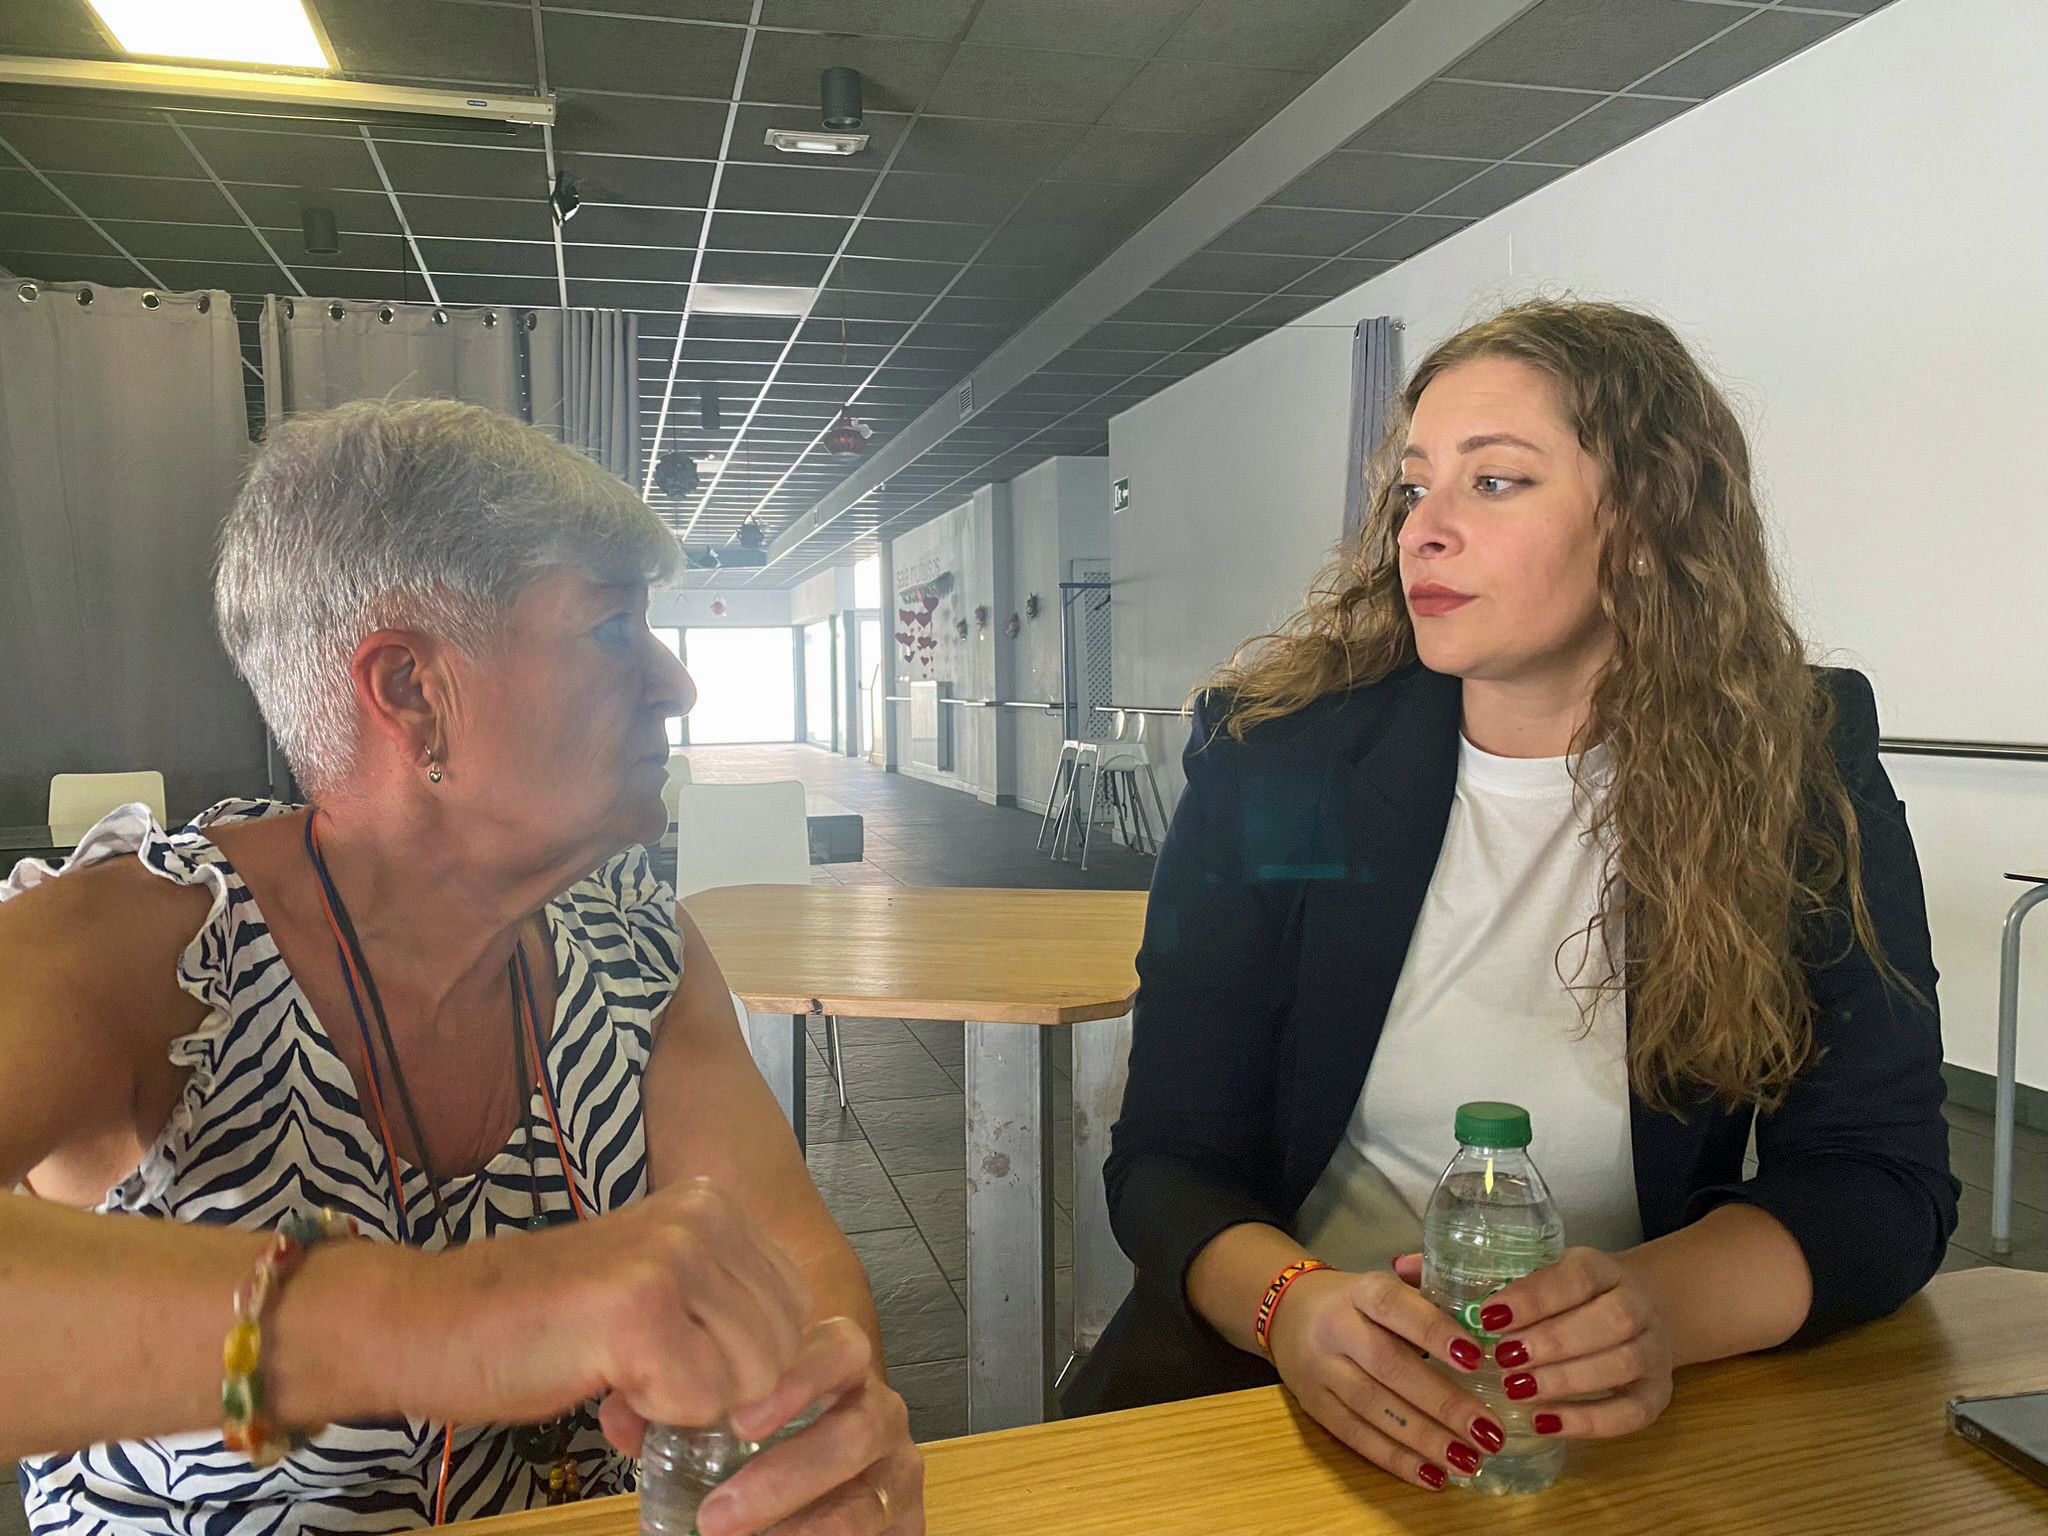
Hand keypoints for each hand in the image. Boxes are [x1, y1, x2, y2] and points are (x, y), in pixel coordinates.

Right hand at [432, 1177, 812, 1436]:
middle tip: (646, 1382)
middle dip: (721, 1391)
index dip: (739, 1363)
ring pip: (751, 1381)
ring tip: (626, 1380)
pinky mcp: (640, 1311)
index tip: (674, 1364)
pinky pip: (701, 1403)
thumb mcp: (651, 1286)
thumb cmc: (536, 1319)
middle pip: (781, 1350)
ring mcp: (674, 1259)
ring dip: (689, 1405)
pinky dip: (659, 1418)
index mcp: (713, 1205)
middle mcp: (704, 1217)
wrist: (429, 1320)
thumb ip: (716, 1314)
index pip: (794, 1311)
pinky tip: (611, 1390)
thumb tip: (780, 1385)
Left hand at [689, 1317, 924, 1535]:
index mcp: (839, 1369)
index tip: (739, 1421)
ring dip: (802, 1528)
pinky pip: (880, 1533)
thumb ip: (675, 1414)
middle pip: (857, 1429)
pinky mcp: (907, 1521)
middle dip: (787, 1474)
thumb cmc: (766, 1437)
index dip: (799, 1379)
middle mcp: (879, 1412)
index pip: (838, 1350)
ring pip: (868, 1498)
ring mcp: (897, 1470)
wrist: (818, 1490)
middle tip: (718, 1515)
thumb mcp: (722, 1422)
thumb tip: (623, 1416)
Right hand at [1265, 1268, 1505, 1491]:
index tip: (1476, 1358)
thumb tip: (1488, 1320)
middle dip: (1443, 1402)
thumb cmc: (1355, 1301)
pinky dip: (1396, 1459)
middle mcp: (1336, 1328)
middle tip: (1488, 1431)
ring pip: (1373, 1408)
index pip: (1395, 1306)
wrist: (1285, 1311)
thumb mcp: (1384, 1284)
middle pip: (1389, 1366)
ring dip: (1425, 1439)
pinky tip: (1433, 1475)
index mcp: (1359, 1291)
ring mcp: (1321, 1369)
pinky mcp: (1313, 1406)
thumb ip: (1431, 1296)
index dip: (1434, 1331)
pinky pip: (1356, 1437)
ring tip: (1469, 1461)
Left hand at [1395, 1247, 1674, 1440]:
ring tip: (1515, 1391)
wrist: (1640, 1309)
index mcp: (1598, 1266)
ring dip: (1566, 1380)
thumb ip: (1468, 1270)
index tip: (1487, 1315)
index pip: (1572, 1276)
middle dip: (1550, 1341)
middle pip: (1606, 1320)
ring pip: (1620, 1363)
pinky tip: (1544, 1423)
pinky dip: (1589, 1422)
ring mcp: (1652, 1350)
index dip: (1532, 1297)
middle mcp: (1633, 1302)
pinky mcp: (1658, 1393)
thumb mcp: (1529, 1271)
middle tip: (1500, 1360)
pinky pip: (1630, 1412)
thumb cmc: (1563, 1295)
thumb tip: (1400, 1264)